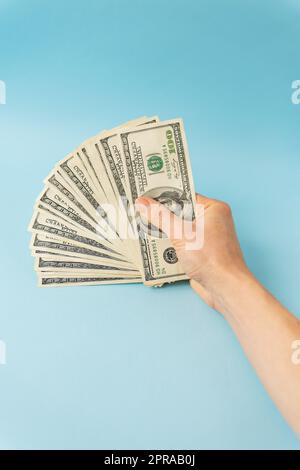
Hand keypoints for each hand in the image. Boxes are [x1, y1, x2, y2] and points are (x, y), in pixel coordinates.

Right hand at [135, 194, 249, 313]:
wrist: (225, 288)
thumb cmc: (212, 258)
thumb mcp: (180, 233)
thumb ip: (160, 217)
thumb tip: (143, 203)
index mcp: (214, 208)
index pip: (184, 196)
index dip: (163, 196)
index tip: (144, 195)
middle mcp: (212, 221)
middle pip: (180, 213)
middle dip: (161, 215)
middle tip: (139, 211)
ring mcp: (206, 238)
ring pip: (179, 230)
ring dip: (163, 231)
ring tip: (141, 226)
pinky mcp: (201, 253)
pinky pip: (181, 244)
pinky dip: (169, 245)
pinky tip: (152, 245)